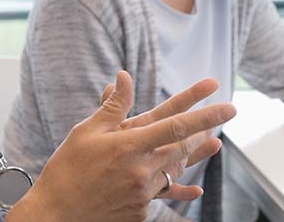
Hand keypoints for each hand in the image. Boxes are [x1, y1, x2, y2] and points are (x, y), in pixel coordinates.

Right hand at [6, 71, 236, 221]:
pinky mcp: (141, 211)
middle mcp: (140, 170)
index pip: (176, 125)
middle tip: (222, 118)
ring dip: (193, 156)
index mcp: (128, 146)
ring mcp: (143, 193)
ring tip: (211, 144)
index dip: (205, 114)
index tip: (228, 106)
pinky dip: (177, 187)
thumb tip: (124, 76)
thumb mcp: (87, 131)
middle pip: (183, 147)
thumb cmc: (67, 169)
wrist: (55, 214)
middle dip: (204, 132)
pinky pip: (164, 193)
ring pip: (176, 170)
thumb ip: (113, 106)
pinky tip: (195, 189)